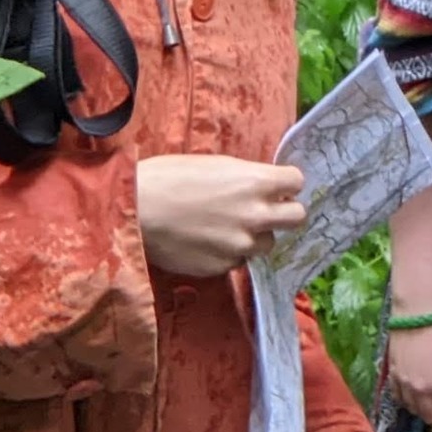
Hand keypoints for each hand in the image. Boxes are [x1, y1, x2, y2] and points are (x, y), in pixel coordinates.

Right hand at [135, 154, 307, 277]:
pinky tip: (206, 241)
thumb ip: (247, 178)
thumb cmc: (168, 176)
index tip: (276, 185)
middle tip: (265, 210)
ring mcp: (240, 245)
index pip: (297, 182)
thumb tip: (264, 186)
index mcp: (256, 182)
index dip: (286, 183)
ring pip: (267, 243)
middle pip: (297, 218)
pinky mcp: (222, 266)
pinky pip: (238, 260)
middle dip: (284, 212)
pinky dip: (229, 252)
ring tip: (227, 227)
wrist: (134, 209)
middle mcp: (255, 216)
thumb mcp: (216, 164)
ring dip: (255, 235)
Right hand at [387, 322, 431, 426]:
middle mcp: (422, 390)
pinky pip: (397, 397)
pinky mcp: (392, 374)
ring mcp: (404, 383)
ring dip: (421, 411)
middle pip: (430, 416)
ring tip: (429, 407)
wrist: (417, 312)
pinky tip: (411, 398)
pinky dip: (405, 400)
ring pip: (412, 409)